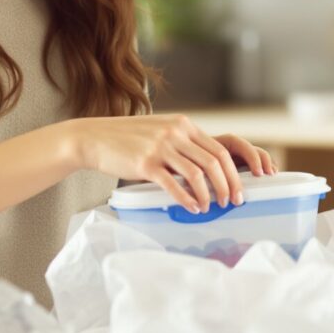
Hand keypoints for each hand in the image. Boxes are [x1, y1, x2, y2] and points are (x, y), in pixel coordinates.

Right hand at [67, 115, 277, 213]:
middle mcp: (175, 133)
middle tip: (232, 201)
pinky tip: (193, 207)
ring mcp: (160, 147)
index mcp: (183, 125)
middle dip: (228, 185)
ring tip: (210, 207)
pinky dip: (187, 198)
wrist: (95, 137)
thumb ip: (182, 143)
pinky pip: (173, 184)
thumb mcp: (161, 131)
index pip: (219, 149)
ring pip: (197, 174)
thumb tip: (206, 166)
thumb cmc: (128, 139)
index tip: (238, 189)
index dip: (233, 172)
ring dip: (208, 194)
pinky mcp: (145, 163)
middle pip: (214, 162)